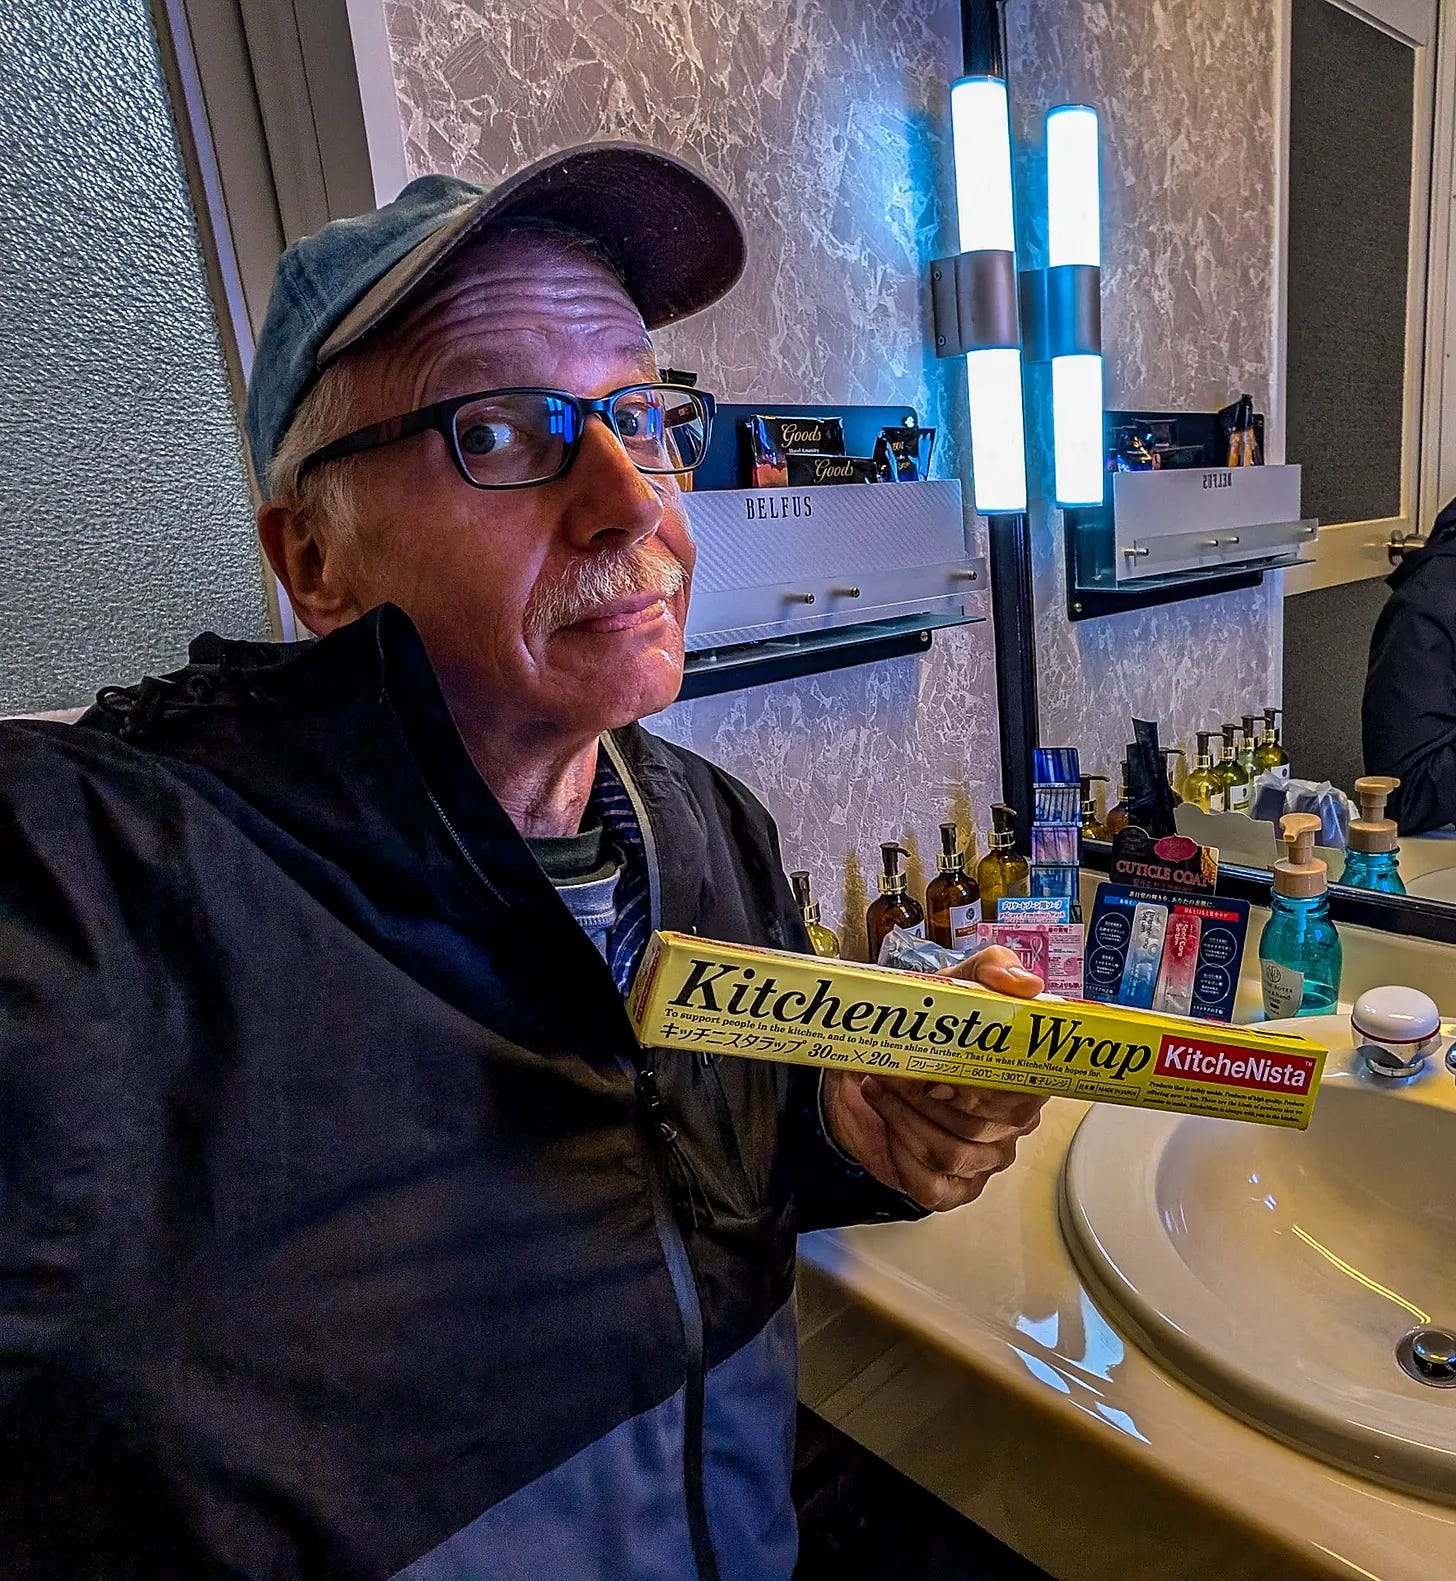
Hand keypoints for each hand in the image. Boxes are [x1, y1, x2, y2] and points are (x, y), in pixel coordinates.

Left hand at [822, 946, 1046, 1210]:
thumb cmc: (920, 1028)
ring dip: (904, 1115)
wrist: (862, 1067)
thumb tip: (1025, 984)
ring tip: (879, 1084)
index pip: (1025, 1093)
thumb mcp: (953, 982)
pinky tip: (885, 1119)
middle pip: (982, 1124)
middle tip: (895, 1069)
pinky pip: (931, 1182)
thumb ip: (992, 968)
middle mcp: (1011, 1124)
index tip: (946, 1068)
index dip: (985, 1085)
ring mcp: (984, 1159)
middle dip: (928, 1095)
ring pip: (951, 1151)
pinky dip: (899, 1149)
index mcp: (1022, 1078)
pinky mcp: (950, 1188)